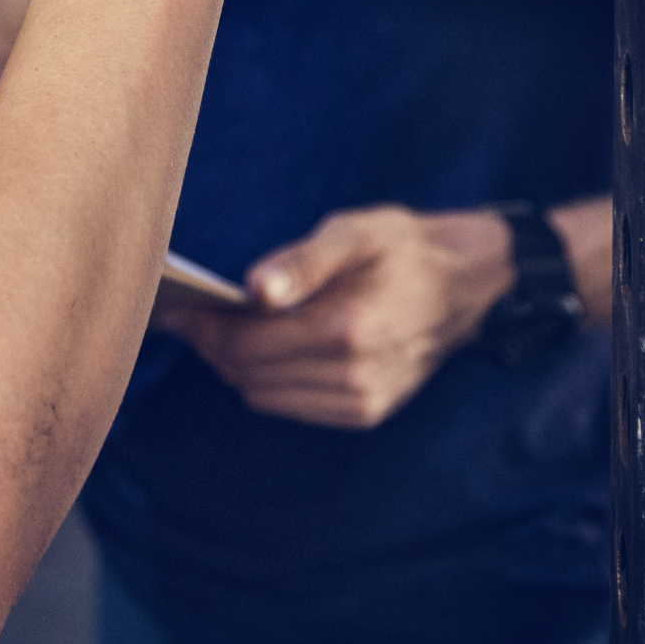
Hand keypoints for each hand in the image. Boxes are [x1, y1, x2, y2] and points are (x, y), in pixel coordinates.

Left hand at [157, 206, 516, 429]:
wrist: (469, 286)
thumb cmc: (406, 248)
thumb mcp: (357, 231)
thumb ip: (302, 261)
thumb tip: (252, 290)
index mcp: (346, 329)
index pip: (247, 345)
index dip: (203, 328)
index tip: (175, 308)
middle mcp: (352, 376)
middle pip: (248, 374)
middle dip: (211, 345)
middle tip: (187, 314)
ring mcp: (360, 401)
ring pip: (263, 395)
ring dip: (235, 365)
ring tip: (220, 327)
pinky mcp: (365, 412)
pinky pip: (291, 406)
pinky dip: (268, 380)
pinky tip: (264, 348)